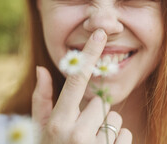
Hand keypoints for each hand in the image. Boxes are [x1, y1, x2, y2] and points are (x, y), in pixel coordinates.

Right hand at [32, 29, 132, 143]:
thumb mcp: (40, 129)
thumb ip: (42, 99)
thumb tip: (43, 68)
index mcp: (58, 121)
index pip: (77, 80)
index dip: (89, 54)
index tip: (101, 33)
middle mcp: (76, 133)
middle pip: (101, 101)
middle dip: (94, 112)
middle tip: (82, 128)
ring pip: (115, 118)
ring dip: (106, 127)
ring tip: (90, 141)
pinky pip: (125, 134)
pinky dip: (117, 141)